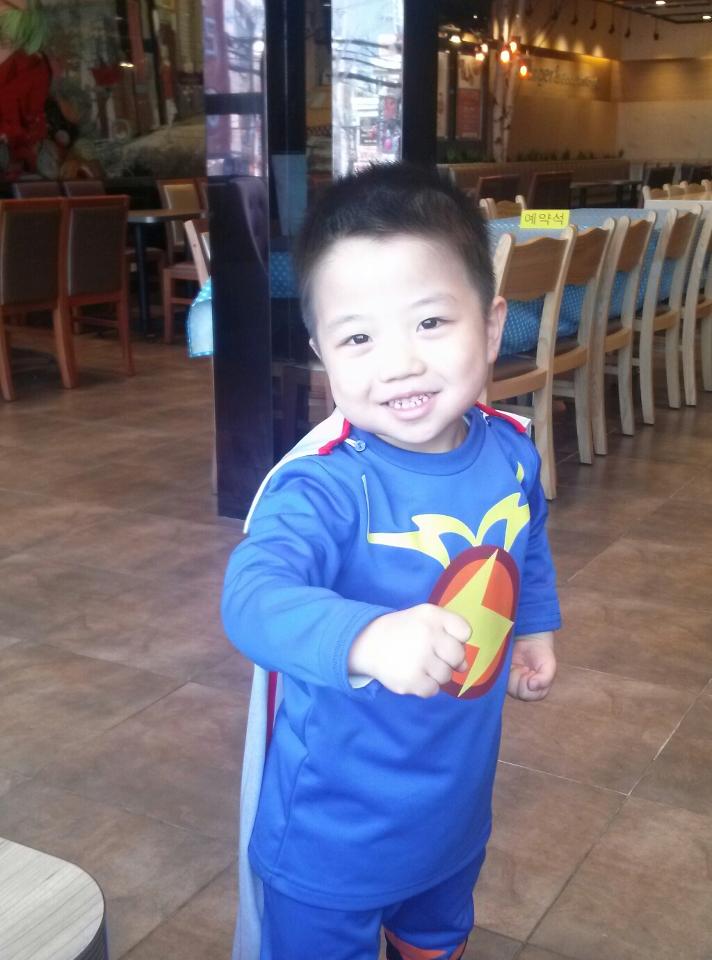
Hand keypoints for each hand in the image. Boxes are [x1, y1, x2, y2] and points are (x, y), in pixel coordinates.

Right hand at [348, 605, 470, 698]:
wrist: (369, 642)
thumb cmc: (405, 630)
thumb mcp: (427, 618)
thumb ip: (451, 635)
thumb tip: (464, 667)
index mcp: (432, 615)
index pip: (465, 631)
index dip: (458, 639)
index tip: (443, 639)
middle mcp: (427, 634)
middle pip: (458, 656)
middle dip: (449, 660)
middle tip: (432, 656)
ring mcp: (419, 658)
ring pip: (446, 676)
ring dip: (436, 674)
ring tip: (420, 665)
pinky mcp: (411, 679)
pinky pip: (433, 690)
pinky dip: (426, 686)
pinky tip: (414, 675)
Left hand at [507, 632, 555, 700]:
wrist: (531, 642)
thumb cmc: (542, 655)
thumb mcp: (549, 666)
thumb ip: (544, 679)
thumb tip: (532, 686)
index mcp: (538, 693)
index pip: (525, 695)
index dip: (526, 682)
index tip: (531, 671)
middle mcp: (526, 692)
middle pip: (515, 692)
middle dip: (519, 677)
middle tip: (525, 667)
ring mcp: (515, 686)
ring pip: (507, 687)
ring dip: (513, 673)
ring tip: (520, 666)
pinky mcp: (506, 678)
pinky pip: (501, 679)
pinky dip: (507, 671)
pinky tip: (513, 665)